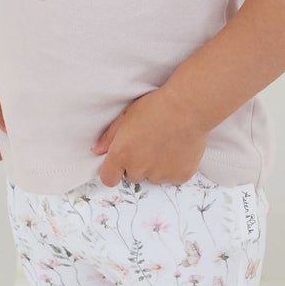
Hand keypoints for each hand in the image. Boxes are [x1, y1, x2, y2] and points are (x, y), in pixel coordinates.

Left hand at [89, 85, 209, 187]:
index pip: (108, 178)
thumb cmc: (156, 107)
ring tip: (166, 143)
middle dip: (138, 164)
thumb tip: (96, 150)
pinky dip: (175, 167)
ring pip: (154, 176)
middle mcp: (139, 169)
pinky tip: (178, 148)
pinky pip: (173, 176)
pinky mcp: (180, 176)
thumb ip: (109, 137)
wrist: (188, 107)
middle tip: (149, 143)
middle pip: (132, 175)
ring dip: (156, 166)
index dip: (113, 171)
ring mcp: (160, 175)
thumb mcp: (126, 116)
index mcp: (121, 155)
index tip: (120, 162)